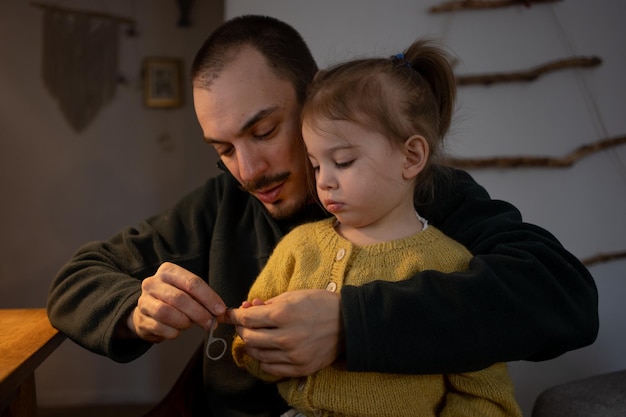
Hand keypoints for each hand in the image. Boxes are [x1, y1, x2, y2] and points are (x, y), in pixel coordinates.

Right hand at [126, 262, 225, 342]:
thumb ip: (203, 299)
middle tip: (211, 324)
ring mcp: (144, 301)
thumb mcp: (188, 292)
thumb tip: (221, 312)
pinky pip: (161, 328)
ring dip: (184, 322)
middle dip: (199, 313)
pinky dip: (173, 332)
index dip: (209, 298)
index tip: (220, 310)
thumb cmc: (173, 300)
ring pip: (167, 313)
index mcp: (168, 271)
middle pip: (180, 298)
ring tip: (190, 325)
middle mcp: (153, 283)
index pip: (192, 282)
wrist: (148, 312)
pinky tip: (176, 331)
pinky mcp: (140, 319)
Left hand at [225, 289, 342, 376]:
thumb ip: (268, 304)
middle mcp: (286, 337)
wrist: (348, 323)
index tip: (229, 315)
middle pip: (249, 337)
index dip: (235, 315)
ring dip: (251, 345)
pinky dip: (264, 359)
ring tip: (255, 336)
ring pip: (257, 354)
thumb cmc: (320, 304)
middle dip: (242, 329)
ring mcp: (293, 355)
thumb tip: (248, 308)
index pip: (247, 318)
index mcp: (283, 314)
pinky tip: (267, 350)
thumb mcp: (293, 296)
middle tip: (244, 324)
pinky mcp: (300, 368)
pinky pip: (271, 368)